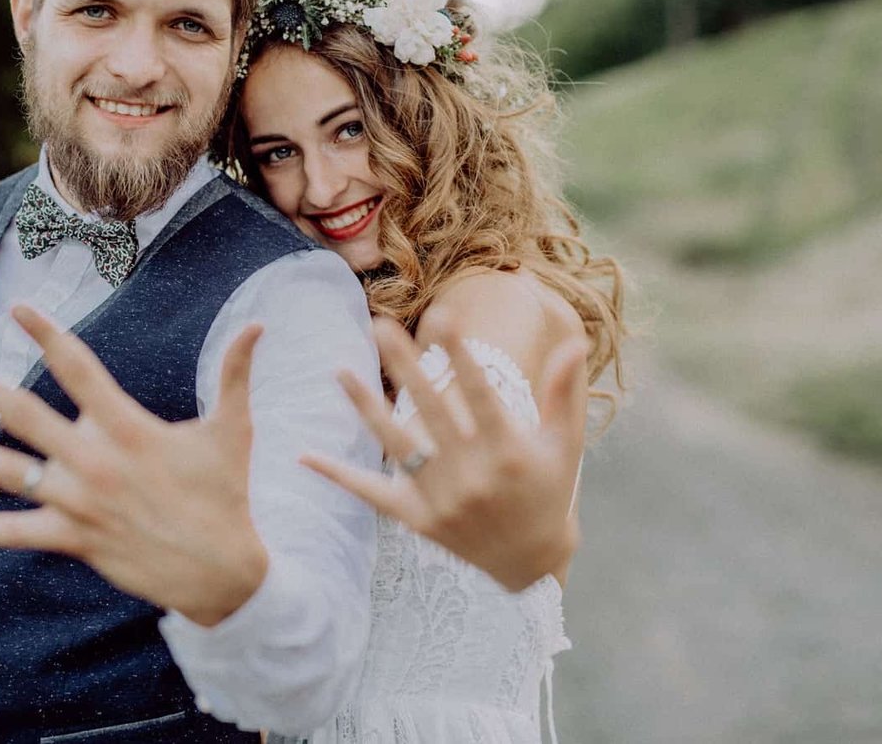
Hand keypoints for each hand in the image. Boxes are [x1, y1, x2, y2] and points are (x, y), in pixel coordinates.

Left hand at [0, 306, 268, 625]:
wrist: (224, 573)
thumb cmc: (226, 495)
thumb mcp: (232, 431)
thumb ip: (235, 374)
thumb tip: (259, 324)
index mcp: (128, 428)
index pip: (79, 369)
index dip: (47, 335)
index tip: (17, 310)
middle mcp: (96, 461)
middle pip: (26, 415)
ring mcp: (80, 503)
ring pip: (10, 473)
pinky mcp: (76, 539)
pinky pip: (21, 533)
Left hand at [301, 318, 586, 592]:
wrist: (531, 563)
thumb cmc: (549, 491)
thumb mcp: (565, 444)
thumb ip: (565, 391)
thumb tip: (576, 339)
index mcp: (508, 451)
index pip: (480, 393)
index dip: (461, 355)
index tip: (442, 318)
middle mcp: (472, 475)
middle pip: (431, 410)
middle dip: (404, 366)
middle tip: (379, 325)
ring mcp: (441, 499)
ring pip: (396, 444)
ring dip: (365, 406)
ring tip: (339, 370)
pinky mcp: (417, 520)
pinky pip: (372, 493)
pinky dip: (339, 476)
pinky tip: (305, 455)